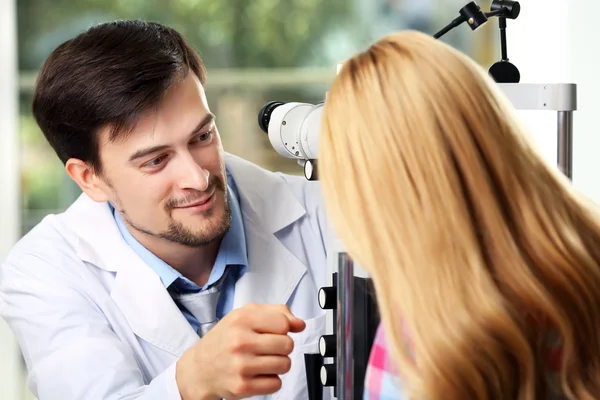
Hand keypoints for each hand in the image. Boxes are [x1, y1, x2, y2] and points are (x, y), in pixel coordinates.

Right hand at [176, 303, 305, 399]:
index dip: (283, 328)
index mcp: (242, 319)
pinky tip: (258, 373)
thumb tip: (300, 324)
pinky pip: (276, 384)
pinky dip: (271, 380)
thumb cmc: (225, 339)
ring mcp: (241, 365)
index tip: (273, 331)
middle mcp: (240, 341)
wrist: (199, 368)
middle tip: (269, 348)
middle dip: (283, 347)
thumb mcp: (245, 315)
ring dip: (279, 363)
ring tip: (264, 360)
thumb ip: (276, 313)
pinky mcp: (242, 387)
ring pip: (285, 364)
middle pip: (287, 345)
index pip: (284, 323)